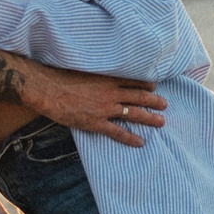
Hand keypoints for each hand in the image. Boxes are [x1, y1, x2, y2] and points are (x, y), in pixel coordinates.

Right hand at [26, 65, 166, 148]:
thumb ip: (95, 76)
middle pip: (138, 96)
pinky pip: (117, 132)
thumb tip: (99, 77)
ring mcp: (104, 109)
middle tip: (165, 105)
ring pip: (133, 113)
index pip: (133, 80)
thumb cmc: (60, 78)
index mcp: (107, 78)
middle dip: (154, 101)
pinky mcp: (96, 123)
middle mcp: (110, 93)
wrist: (47, 89)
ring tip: (161, 122)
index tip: (154, 86)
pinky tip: (140, 142)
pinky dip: (130, 138)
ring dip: (149, 118)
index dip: (146, 84)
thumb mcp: (82, 70)